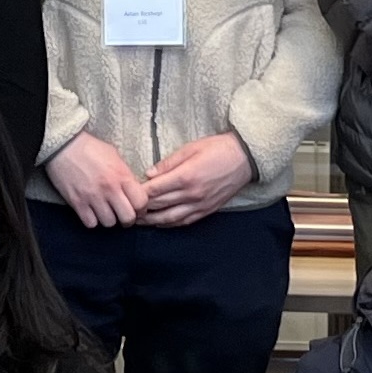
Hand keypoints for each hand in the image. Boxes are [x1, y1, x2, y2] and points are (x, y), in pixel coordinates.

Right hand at [43, 133, 144, 229]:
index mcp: (122, 175)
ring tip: (106, 212)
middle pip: (127, 218)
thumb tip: (133, 190)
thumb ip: (125, 175)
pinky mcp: (77, 203)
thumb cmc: (90, 148)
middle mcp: (109, 188)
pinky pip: (90, 223)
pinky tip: (92, 212)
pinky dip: (92, 220)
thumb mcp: (115, 156)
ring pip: (109, 223)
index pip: (141, 202)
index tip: (137, 208)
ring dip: (109, 219)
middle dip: (128, 219)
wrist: (63, 146)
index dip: (141, 208)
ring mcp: (93, 197)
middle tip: (123, 215)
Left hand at [133, 134, 256, 228]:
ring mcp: (200, 205)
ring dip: (151, 220)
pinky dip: (169, 224)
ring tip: (138, 220)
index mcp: (185, 177)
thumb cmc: (218, 149)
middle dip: (140, 208)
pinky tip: (160, 222)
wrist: (245, 159)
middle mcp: (191, 194)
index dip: (138, 193)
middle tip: (126, 209)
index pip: (154, 190)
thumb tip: (149, 174)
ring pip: (169, 218)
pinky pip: (184, 221)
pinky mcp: (207, 210)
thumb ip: (168, 163)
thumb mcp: (190, 148)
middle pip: (158, 206)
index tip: (127, 193)